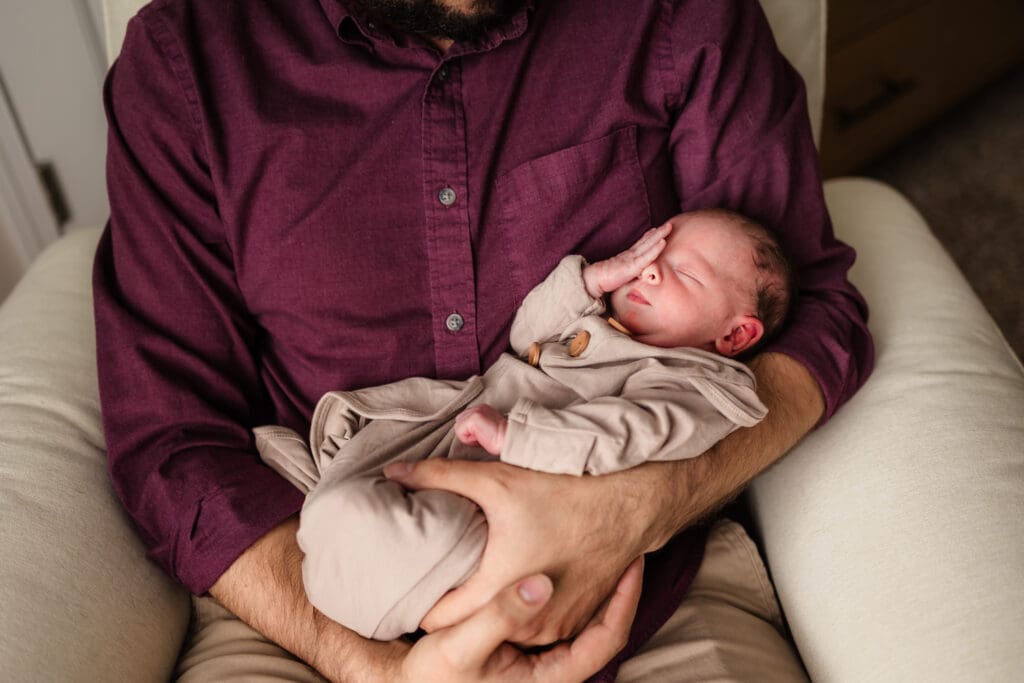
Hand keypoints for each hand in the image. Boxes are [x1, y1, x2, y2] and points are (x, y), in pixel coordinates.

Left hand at [384, 459, 653, 645]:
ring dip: (489, 610)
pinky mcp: (576, 621)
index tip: (414, 581)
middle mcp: (530, 620)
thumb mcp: (497, 480)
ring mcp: (556, 625)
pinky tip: (514, 580)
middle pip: (471, 624)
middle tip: (441, 575)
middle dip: (454, 604)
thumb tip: (393, 474)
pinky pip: (536, 626)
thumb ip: (439, 477)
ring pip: (505, 629)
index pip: (437, 618)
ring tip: (477, 577)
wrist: (632, 502)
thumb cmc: (566, 491)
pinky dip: (521, 610)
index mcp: (500, 589)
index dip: (421, 600)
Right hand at [397, 561, 642, 682]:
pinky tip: (561, 558)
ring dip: (594, 584)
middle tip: (626, 544)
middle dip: (616, 587)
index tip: (634, 563)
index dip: (626, 600)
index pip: (608, 637)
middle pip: (602, 626)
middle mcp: (551, 669)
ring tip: (602, 544)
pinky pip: (558, 614)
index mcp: (551, 676)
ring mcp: (539, 657)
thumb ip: (500, 615)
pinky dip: (566, 586)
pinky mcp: (524, 644)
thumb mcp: (461, 646)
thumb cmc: (435, 675)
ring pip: (581, 618)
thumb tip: (543, 585)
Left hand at [455, 404, 507, 454]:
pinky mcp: (473, 417)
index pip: (464, 420)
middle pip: (459, 422)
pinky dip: (469, 439)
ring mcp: (475, 411)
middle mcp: (478, 407)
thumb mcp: (487, 429)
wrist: (510, 440)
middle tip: (483, 438)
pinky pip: (460, 432)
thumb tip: (467, 432)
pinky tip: (481, 439)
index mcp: (482, 408)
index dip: (471, 432)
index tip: (484, 436)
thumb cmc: (501, 440)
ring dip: (468, 437)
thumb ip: (476, 426)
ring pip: (458, 427)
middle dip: (467, 433)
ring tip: (483, 438)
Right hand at [582, 222, 671, 297]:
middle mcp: (629, 256)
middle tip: (669, 224)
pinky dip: (655, 249)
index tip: (657, 230)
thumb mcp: (622, 279)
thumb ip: (630, 277)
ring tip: (668, 227)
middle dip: (658, 233)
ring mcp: (630, 259)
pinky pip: (646, 257)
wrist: (593, 282)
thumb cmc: (605, 282)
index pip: (640, 246)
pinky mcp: (631, 266)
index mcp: (627, 259)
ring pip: (647, 245)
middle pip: (646, 242)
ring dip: (659, 235)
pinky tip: (662, 242)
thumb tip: (640, 280)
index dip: (649, 237)